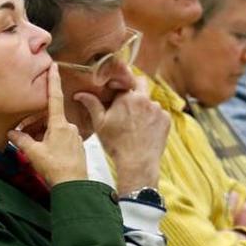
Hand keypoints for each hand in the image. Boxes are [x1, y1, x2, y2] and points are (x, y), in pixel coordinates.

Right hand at [8, 63, 87, 186]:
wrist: (74, 186)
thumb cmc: (55, 168)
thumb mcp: (33, 153)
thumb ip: (21, 140)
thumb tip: (11, 133)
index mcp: (59, 124)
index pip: (55, 97)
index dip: (53, 81)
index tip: (54, 66)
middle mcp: (69, 127)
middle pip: (49, 119)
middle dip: (36, 125)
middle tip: (23, 134)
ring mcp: (75, 137)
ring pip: (55, 131)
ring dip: (43, 135)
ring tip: (34, 149)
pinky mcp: (78, 147)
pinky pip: (62, 139)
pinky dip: (52, 142)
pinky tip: (46, 154)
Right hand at [75, 75, 169, 194]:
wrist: (137, 163)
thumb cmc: (116, 144)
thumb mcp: (100, 124)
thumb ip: (92, 104)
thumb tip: (80, 94)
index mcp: (127, 97)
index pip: (124, 83)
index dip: (120, 89)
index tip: (118, 97)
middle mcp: (144, 99)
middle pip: (141, 84)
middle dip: (135, 90)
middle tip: (128, 106)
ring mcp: (158, 109)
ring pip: (150, 102)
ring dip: (145, 107)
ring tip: (136, 125)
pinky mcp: (166, 120)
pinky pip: (159, 114)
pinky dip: (154, 119)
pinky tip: (145, 131)